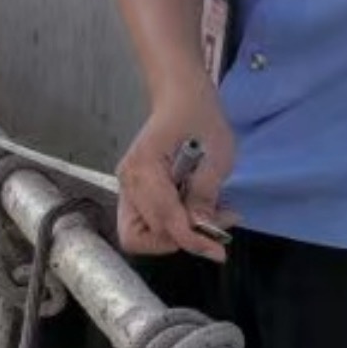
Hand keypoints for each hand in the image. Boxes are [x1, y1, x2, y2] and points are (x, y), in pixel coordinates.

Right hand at [115, 82, 239, 261]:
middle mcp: (127, 181)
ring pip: (140, 235)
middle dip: (182, 238)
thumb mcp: (217, 154)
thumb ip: (205, 194)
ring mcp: (127, 188)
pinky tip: (194, 208)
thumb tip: (202, 230)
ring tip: (206, 216)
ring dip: (175, 236)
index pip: (165, 221)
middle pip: (144, 236)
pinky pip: (147, 223)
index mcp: (144, 168)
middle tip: (215, 224)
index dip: (192, 241)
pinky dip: (171, 227)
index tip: (219, 251)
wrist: (180, 96)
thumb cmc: (199, 116)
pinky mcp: (134, 192)